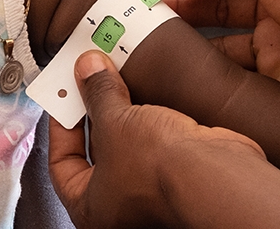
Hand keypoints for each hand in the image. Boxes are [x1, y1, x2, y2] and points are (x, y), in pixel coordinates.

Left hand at [49, 51, 279, 228]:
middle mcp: (123, 208)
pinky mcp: (182, 176)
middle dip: (95, 114)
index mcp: (93, 209)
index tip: (64, 98)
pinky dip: (152, 118)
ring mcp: (155, 193)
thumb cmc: (160, 170)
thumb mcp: (115, 122)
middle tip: (91, 79)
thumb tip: (88, 70)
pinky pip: (158, 143)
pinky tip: (149, 91)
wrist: (219, 177)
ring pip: (131, 146)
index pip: (62, 165)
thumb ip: (98, 94)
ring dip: (125, 113)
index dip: (60, 128)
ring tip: (118, 76)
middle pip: (97, 153)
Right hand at [164, 0, 279, 111]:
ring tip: (159, 30)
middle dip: (189, 1)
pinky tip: (186, 61)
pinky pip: (239, 70)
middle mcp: (277, 6)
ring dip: (196, 33)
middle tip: (154, 4)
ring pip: (226, 37)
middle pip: (223, 2)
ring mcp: (277, 41)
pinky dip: (213, 66)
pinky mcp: (276, 74)